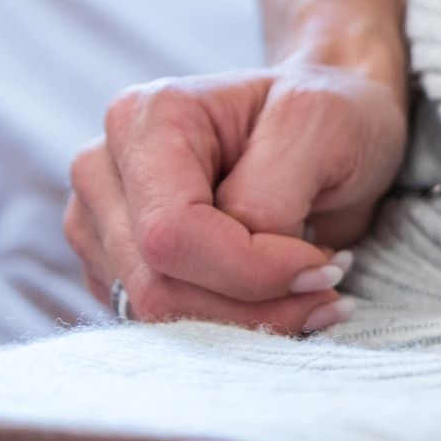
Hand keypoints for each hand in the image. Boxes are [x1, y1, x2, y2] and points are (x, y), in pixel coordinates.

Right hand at [64, 61, 408, 334]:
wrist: (336, 124)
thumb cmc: (333, 115)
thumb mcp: (320, 127)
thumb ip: (270, 195)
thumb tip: (245, 263)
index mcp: (147, 120)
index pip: (170, 232)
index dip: (251, 269)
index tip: (327, 267)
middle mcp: (107, 170)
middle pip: (156, 285)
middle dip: (256, 304)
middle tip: (330, 286)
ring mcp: (104, 222)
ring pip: (157, 315)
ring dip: (251, 320)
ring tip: (317, 288)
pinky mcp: (120, 266)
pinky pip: (167, 323)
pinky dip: (235, 324)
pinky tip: (286, 298)